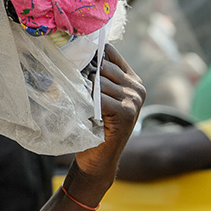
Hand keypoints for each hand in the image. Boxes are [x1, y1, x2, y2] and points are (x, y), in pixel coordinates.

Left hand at [73, 44, 144, 185]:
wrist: (97, 158)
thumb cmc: (93, 124)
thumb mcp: (98, 96)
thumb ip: (97, 76)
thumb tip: (77, 52)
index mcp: (132, 79)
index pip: (109, 52)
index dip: (90, 54)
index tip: (74, 58)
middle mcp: (137, 88)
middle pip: (102, 66)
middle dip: (84, 75)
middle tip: (75, 89)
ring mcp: (134, 99)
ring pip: (98, 81)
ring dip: (84, 91)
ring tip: (81, 104)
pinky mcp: (127, 112)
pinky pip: (99, 98)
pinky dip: (88, 104)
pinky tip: (87, 113)